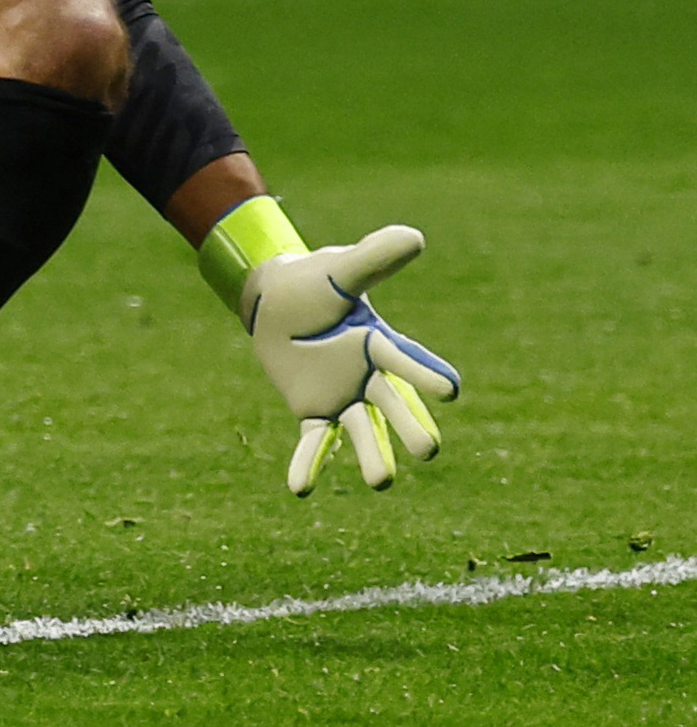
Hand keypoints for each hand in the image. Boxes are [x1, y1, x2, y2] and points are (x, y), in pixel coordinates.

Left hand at [241, 225, 460, 493]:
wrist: (274, 297)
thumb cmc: (314, 280)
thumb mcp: (342, 268)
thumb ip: (376, 257)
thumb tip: (415, 237)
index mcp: (380, 343)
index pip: (409, 362)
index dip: (428, 375)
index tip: (451, 391)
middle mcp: (369, 376)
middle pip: (394, 405)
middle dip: (411, 427)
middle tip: (429, 451)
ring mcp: (343, 395)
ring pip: (362, 430)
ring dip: (371, 454)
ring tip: (380, 482)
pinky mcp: (313, 407)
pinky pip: (314, 439)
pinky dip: (308, 463)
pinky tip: (300, 489)